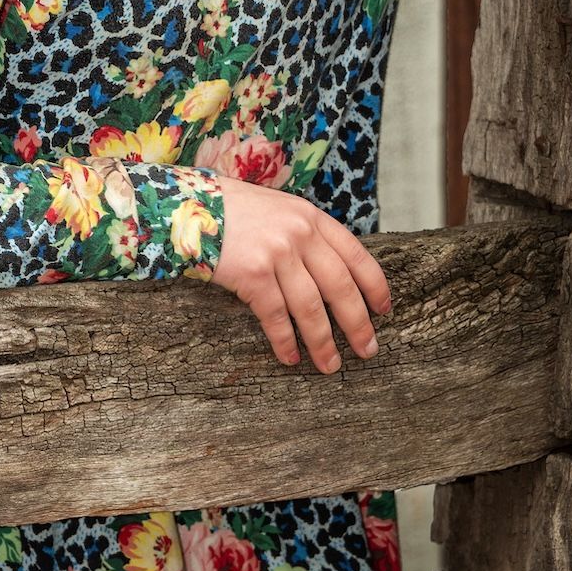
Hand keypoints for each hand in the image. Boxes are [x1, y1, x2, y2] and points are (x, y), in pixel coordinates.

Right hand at [209, 177, 391, 371]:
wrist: (188, 205)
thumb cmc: (232, 210)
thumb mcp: (279, 209)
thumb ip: (304, 234)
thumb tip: (330, 272)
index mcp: (311, 217)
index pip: (356, 255)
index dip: (374, 286)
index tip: (383, 310)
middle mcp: (299, 234)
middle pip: (340, 287)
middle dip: (358, 324)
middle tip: (368, 351)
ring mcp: (277, 254)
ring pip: (311, 308)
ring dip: (323, 342)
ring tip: (330, 365)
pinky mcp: (253, 274)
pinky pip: (276, 316)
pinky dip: (285, 341)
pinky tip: (290, 357)